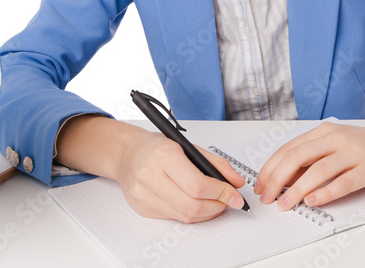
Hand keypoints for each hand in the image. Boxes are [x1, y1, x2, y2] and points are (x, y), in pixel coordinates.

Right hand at [111, 128, 247, 222]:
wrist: (127, 154)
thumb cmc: (157, 147)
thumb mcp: (188, 146)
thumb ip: (216, 163)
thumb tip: (237, 183)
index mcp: (163, 155)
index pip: (197, 185)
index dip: (221, 193)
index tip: (235, 195)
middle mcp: (150, 176)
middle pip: (192, 205)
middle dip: (217, 206)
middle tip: (229, 202)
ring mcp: (144, 196)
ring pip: (185, 216)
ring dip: (207, 213)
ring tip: (217, 204)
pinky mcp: (142, 209)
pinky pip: (174, 218)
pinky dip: (192, 214)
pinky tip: (198, 205)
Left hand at [253, 122, 364, 210]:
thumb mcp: (337, 144)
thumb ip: (314, 157)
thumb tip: (286, 179)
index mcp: (324, 132)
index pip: (289, 149)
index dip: (271, 168)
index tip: (261, 185)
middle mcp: (336, 139)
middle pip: (298, 157)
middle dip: (277, 179)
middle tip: (267, 197)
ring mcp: (353, 153)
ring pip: (318, 170)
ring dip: (297, 190)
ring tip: (285, 204)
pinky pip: (344, 181)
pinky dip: (326, 192)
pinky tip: (313, 201)